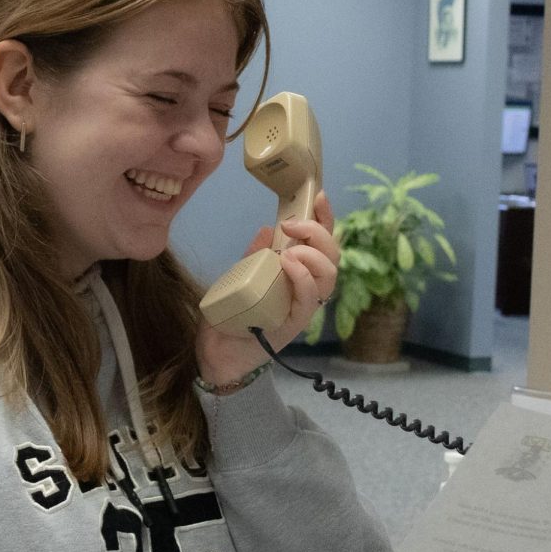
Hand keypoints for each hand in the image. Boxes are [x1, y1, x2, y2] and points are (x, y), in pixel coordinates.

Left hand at [195, 191, 338, 387]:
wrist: (217, 354)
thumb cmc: (232, 316)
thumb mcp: (241, 275)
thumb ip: (255, 255)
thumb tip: (265, 229)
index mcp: (299, 275)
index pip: (323, 244)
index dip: (326, 220)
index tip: (318, 197)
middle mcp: (307, 291)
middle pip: (333, 256)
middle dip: (318, 232)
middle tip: (290, 224)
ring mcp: (303, 308)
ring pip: (329, 276)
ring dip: (312, 254)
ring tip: (289, 250)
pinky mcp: (294, 325)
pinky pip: (309, 300)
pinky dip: (302, 277)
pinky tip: (288, 264)